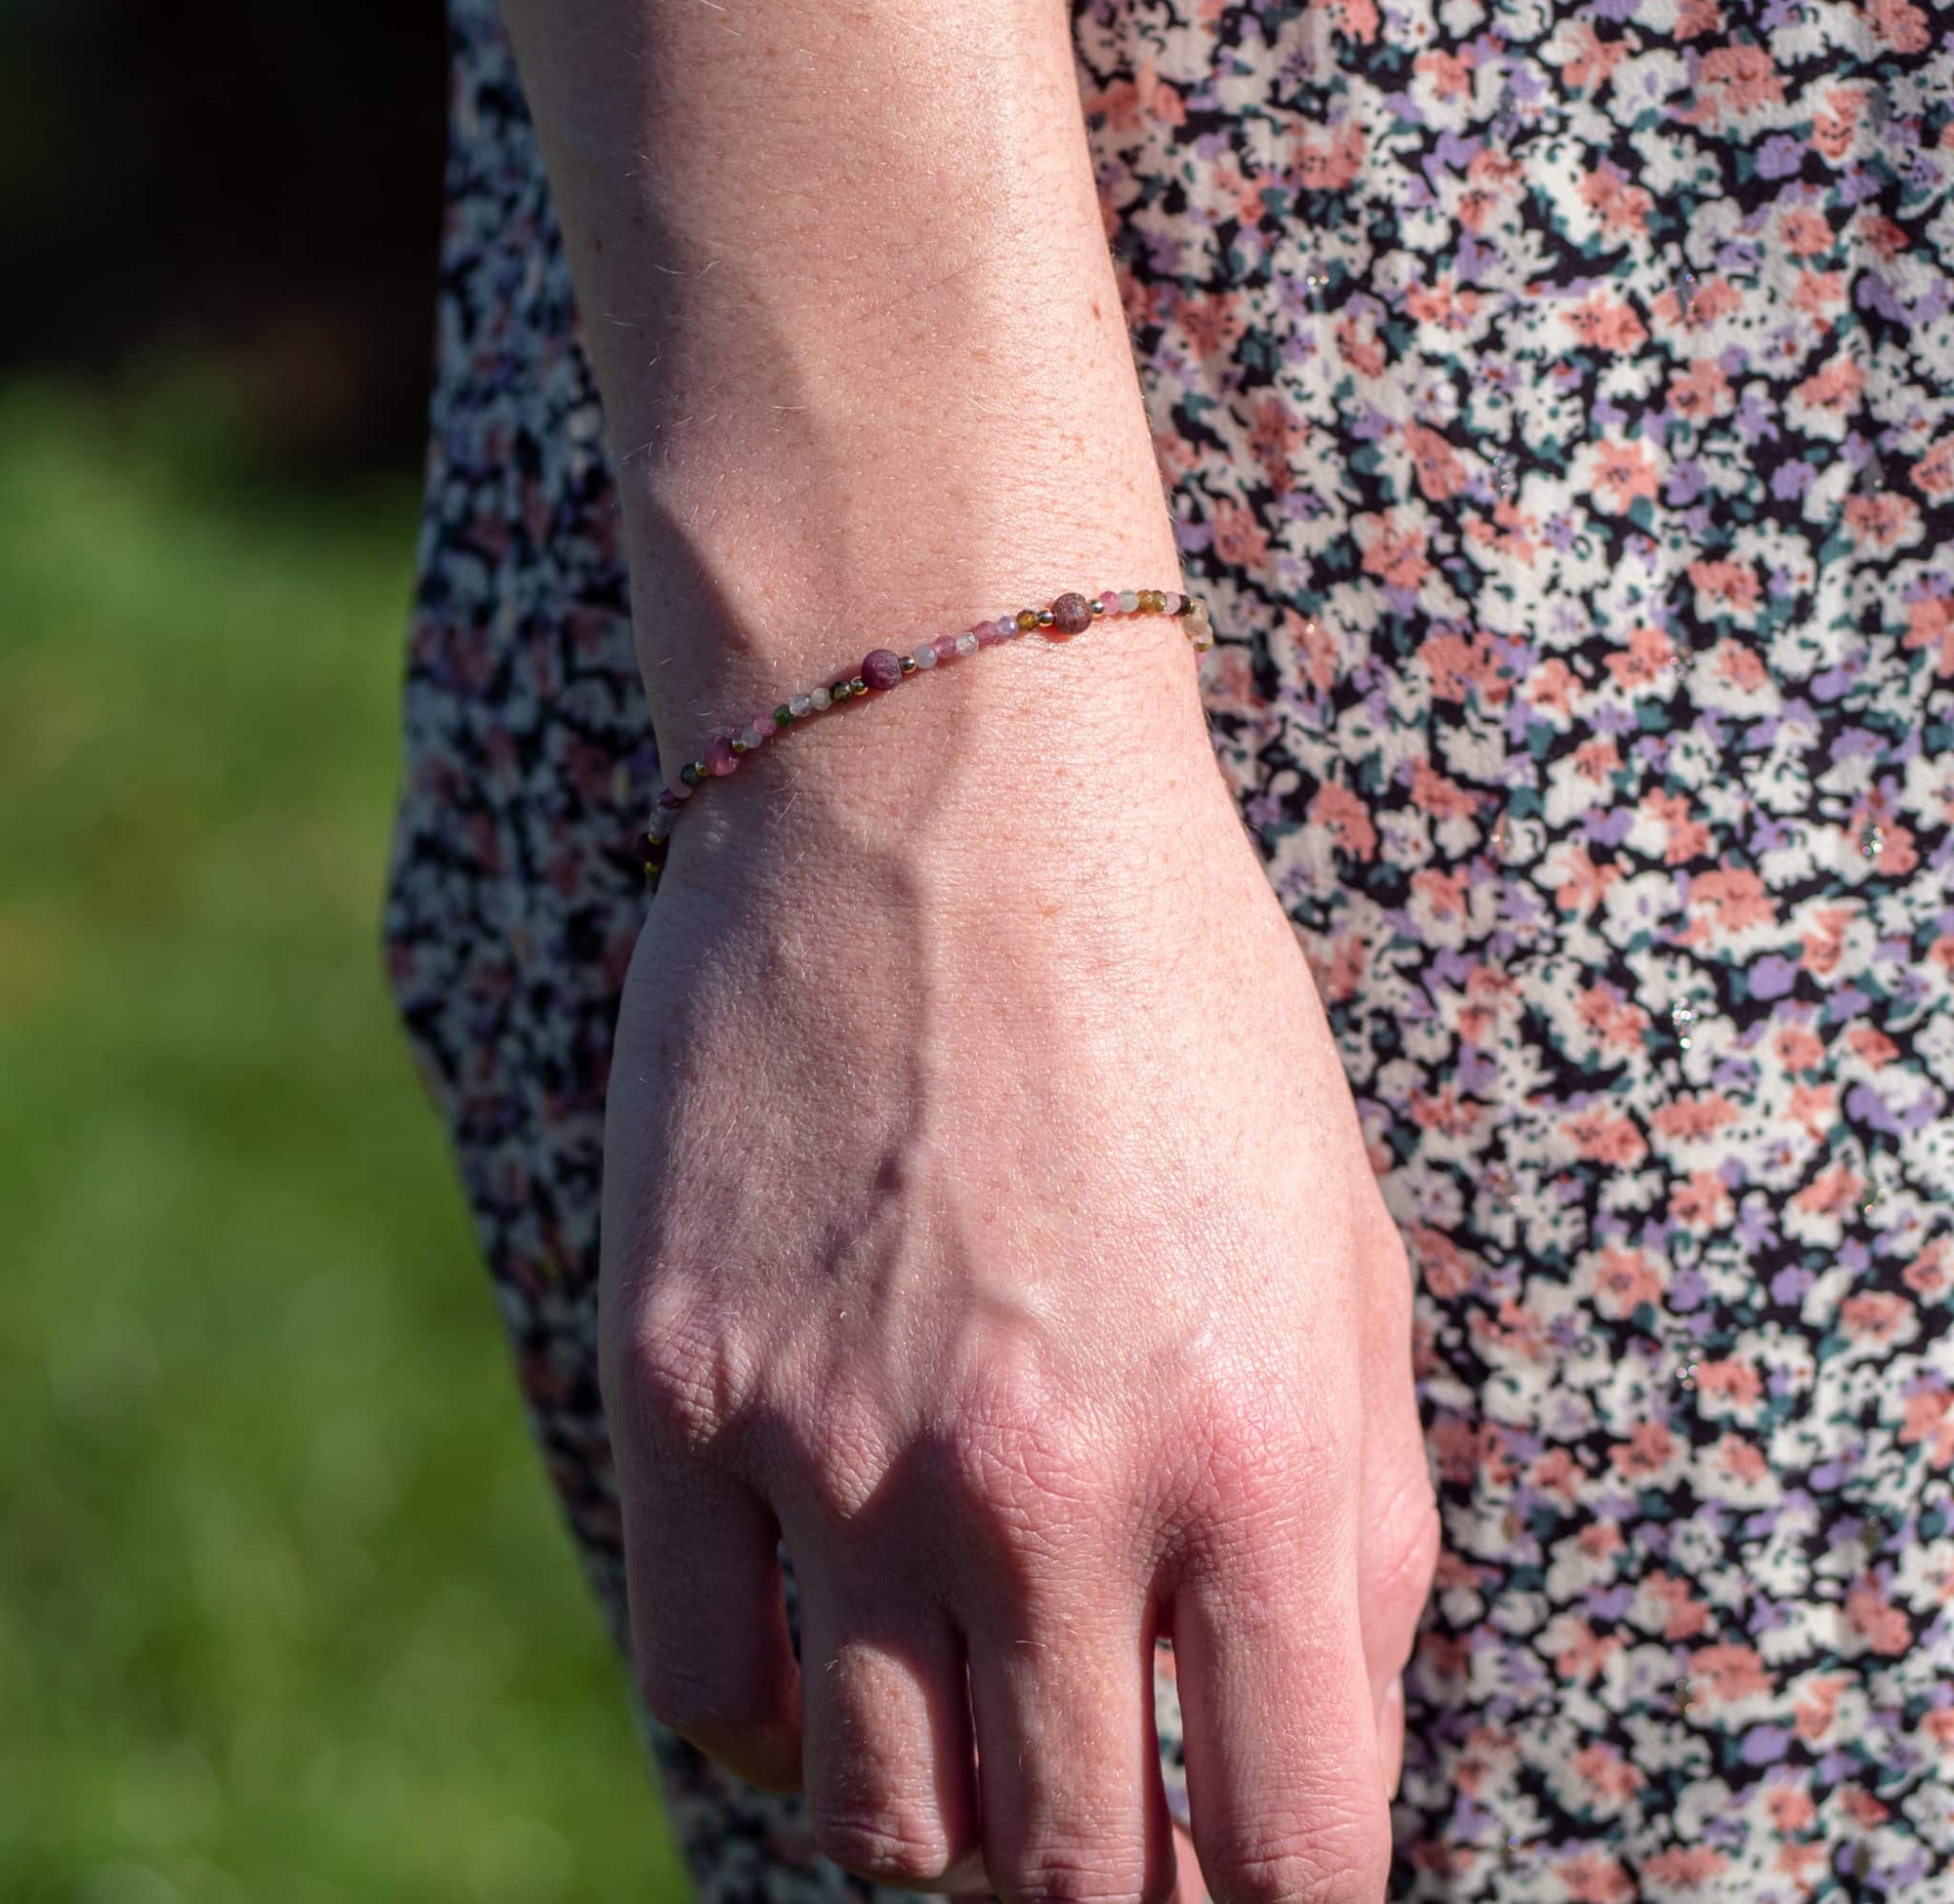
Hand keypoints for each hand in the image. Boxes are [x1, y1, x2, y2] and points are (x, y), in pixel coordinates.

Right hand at [600, 633, 1437, 1901]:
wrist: (939, 785)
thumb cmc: (1179, 1003)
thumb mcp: (1346, 1245)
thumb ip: (1357, 1518)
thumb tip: (1316, 1739)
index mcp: (1252, 1452)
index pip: (1292, 1853)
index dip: (1281, 1903)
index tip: (1247, 1864)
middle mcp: (1044, 1485)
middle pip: (1066, 1877)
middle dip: (1107, 1884)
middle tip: (1110, 1807)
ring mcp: (837, 1444)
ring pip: (878, 1821)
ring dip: (941, 1811)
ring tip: (969, 1699)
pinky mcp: (681, 1380)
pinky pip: (705, 1684)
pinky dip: (773, 1716)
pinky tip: (822, 1629)